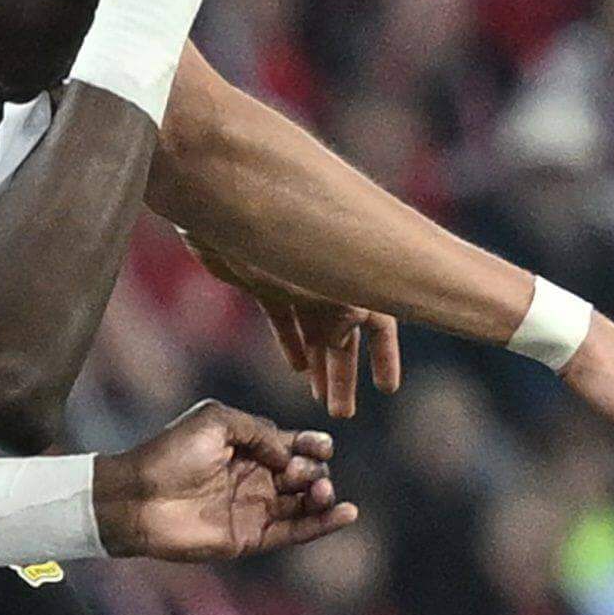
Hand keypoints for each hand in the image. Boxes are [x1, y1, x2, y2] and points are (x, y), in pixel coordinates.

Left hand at [93, 400, 358, 561]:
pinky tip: (347, 513)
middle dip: (313, 470)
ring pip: (304, 503)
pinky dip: (322, 525)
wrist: (139, 497)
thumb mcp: (217, 420)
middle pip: (305, 474)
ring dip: (323, 495)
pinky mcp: (252, 537)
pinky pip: (295, 532)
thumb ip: (260, 430)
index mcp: (250, 447)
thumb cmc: (172, 452)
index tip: (321, 446)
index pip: (294, 445)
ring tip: (323, 491)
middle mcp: (257, 478)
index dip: (313, 445)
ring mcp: (256, 508)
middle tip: (296, 473)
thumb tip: (288, 454)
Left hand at [188, 235, 401, 418]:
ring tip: (320, 401)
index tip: (386, 389)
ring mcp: (296, 277)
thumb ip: (344, 312)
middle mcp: (329, 276)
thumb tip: (345, 339)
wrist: (227, 200)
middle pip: (344, 332)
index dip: (385, 354)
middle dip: (344, 374)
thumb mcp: (327, 278)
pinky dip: (291, 342)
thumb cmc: (283, 233)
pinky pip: (283, 318)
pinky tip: (296, 369)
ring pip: (314, 330)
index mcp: (352, 274)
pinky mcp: (263, 279)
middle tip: (342, 414)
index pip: (381, 320)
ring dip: (320, 365)